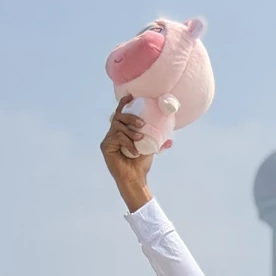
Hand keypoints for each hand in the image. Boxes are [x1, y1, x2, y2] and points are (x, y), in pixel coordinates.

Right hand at [101, 95, 153, 209]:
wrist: (135, 178)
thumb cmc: (141, 165)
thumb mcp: (150, 149)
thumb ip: (157, 142)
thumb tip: (170, 141)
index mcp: (122, 131)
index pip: (121, 114)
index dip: (124, 104)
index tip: (131, 96)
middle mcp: (113, 133)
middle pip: (118, 117)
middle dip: (131, 118)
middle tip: (142, 125)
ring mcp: (108, 139)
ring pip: (118, 126)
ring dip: (131, 132)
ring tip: (140, 140)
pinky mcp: (105, 146)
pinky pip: (117, 137)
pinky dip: (128, 143)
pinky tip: (134, 152)